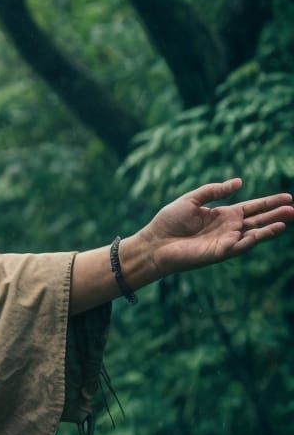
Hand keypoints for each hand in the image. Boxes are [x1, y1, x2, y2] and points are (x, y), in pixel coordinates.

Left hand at [137, 178, 291, 277]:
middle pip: (258, 220)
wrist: (154, 244)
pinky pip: (243, 245)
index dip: (269, 202)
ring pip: (254, 233)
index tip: (288, 197)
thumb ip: (213, 191)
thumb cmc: (168, 223)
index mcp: (222, 215)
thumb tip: (239, 182)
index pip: (252, 207)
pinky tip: (270, 230)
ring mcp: (226, 241)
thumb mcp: (191, 200)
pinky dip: (256, 238)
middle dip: (276, 214)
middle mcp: (228, 228)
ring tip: (288, 219)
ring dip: (271, 227)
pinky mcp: (221, 252)